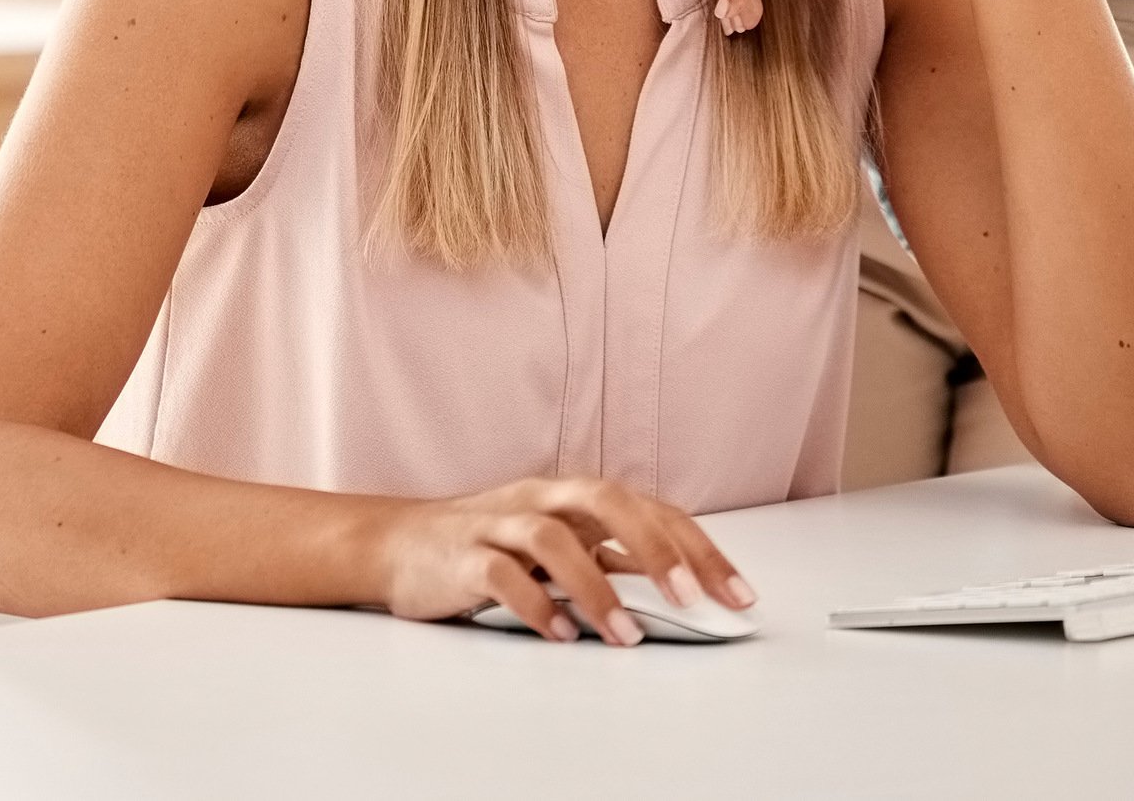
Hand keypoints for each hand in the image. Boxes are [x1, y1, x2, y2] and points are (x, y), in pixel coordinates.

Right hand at [362, 477, 751, 643]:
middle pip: (608, 501)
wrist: (397, 544)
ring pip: (553, 537)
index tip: (736, 595)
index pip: (650, 509)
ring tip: (626, 635)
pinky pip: (502, 576)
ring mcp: (499, 523)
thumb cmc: (488, 546)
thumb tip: (681, 589)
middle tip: (692, 598)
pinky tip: (561, 635)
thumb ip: (612, 560)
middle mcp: (541, 498)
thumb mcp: (559, 546)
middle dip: (655, 548)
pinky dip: (535, 606)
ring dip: (596, 588)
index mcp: (573, 496)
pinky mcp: (462, 556)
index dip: (698, 548)